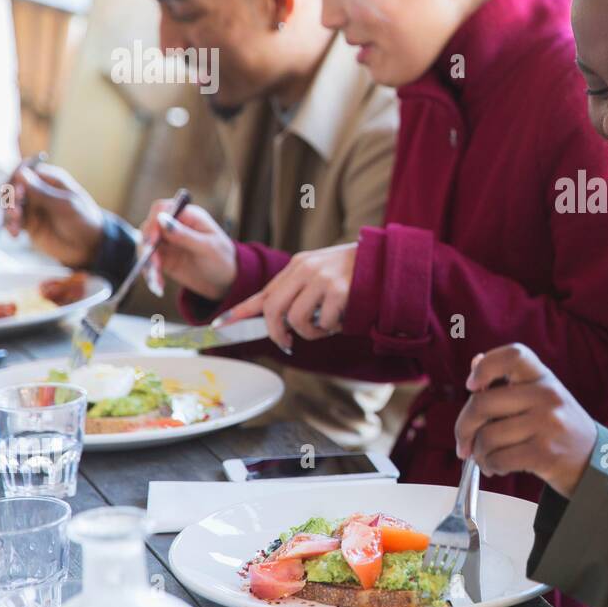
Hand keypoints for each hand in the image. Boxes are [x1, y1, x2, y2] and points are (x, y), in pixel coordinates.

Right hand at [4, 163, 105, 268]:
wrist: (89, 246)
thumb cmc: (83, 220)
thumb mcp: (64, 205)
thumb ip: (41, 191)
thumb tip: (20, 172)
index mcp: (50, 179)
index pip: (24, 171)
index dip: (16, 179)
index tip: (17, 191)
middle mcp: (38, 190)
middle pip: (12, 187)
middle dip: (9, 198)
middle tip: (16, 211)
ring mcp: (32, 207)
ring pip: (9, 204)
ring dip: (8, 213)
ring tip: (16, 224)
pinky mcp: (28, 223)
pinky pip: (12, 221)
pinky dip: (10, 226)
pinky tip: (15, 234)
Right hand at [141, 200, 236, 301]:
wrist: (225, 282)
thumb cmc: (222, 259)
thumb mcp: (207, 247)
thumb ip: (184, 234)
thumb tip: (161, 219)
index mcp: (189, 216)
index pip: (162, 209)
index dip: (153, 222)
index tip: (153, 240)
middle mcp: (174, 226)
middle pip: (148, 227)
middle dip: (148, 246)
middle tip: (154, 265)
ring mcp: (167, 242)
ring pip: (145, 246)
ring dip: (147, 263)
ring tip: (156, 280)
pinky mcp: (163, 258)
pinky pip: (148, 262)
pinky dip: (150, 273)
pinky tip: (158, 286)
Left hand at [222, 242, 356, 352]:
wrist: (389, 262)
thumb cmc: (355, 276)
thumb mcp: (322, 276)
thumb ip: (299, 292)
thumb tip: (274, 320)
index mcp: (298, 266)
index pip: (263, 292)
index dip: (239, 312)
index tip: (219, 326)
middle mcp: (306, 269)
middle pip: (273, 309)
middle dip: (277, 333)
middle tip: (287, 344)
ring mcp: (322, 278)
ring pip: (296, 320)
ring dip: (310, 333)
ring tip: (327, 327)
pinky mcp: (339, 291)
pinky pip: (323, 323)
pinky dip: (332, 329)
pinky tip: (344, 319)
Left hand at [455, 344, 597, 497]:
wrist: (594, 462)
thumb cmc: (558, 428)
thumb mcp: (542, 398)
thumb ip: (509, 384)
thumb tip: (475, 364)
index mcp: (544, 377)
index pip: (513, 354)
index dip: (485, 366)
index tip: (472, 385)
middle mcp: (547, 395)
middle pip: (482, 403)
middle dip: (463, 427)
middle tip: (464, 442)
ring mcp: (547, 424)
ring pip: (487, 437)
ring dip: (478, 453)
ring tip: (486, 457)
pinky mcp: (544, 453)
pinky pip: (498, 459)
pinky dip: (490, 466)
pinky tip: (496, 467)